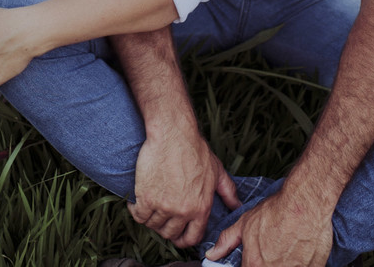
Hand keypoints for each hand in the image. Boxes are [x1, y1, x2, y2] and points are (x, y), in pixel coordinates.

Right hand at [130, 129, 238, 247]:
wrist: (173, 135)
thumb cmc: (195, 149)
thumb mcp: (216, 171)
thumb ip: (228, 191)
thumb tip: (237, 205)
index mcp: (201, 208)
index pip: (191, 238)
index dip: (183, 239)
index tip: (176, 233)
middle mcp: (183, 211)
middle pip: (170, 234)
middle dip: (165, 228)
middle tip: (161, 217)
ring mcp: (164, 206)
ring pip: (153, 225)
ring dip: (150, 219)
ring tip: (149, 207)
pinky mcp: (146, 198)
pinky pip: (138, 215)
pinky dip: (136, 211)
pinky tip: (137, 202)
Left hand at [206, 189, 332, 266]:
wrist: (305, 204)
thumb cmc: (275, 212)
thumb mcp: (245, 224)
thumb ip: (227, 242)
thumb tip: (212, 254)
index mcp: (255, 265)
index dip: (249, 265)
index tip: (254, 259)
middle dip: (267, 263)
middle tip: (273, 251)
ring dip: (284, 263)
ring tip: (285, 250)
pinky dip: (300, 263)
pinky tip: (299, 251)